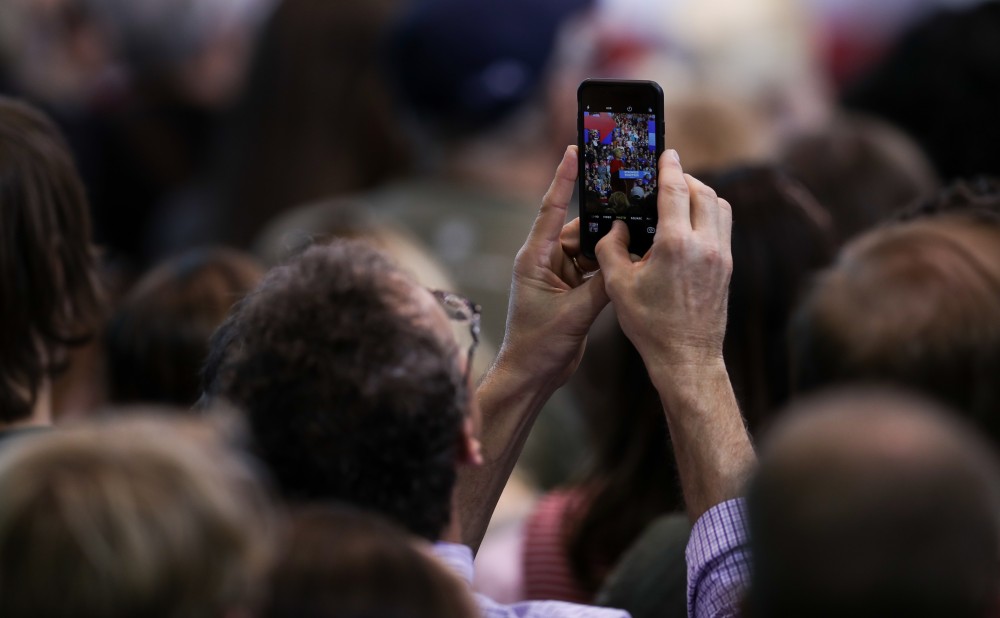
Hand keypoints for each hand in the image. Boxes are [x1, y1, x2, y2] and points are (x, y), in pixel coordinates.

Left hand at [494, 145, 609, 389]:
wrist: (532, 376)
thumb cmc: (539, 346)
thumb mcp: (575, 314)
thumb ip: (602, 286)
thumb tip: (626, 261)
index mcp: (534, 258)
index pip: (550, 210)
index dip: (563, 180)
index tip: (574, 151)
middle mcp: (545, 261)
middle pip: (579, 230)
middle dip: (604, 222)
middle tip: (633, 204)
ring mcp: (558, 276)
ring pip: (591, 250)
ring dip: (610, 247)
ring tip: (639, 235)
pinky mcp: (572, 291)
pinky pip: (594, 269)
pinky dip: (610, 267)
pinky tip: (631, 262)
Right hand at [595, 149, 732, 370]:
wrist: (686, 357)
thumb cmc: (650, 324)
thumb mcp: (618, 285)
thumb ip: (611, 249)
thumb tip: (615, 228)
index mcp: (676, 244)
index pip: (676, 190)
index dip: (670, 167)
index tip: (666, 153)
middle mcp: (705, 244)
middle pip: (703, 192)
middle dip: (686, 179)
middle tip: (668, 177)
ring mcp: (722, 256)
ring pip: (720, 206)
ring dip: (702, 194)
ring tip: (681, 198)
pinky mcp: (728, 267)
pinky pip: (724, 226)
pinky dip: (710, 214)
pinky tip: (691, 224)